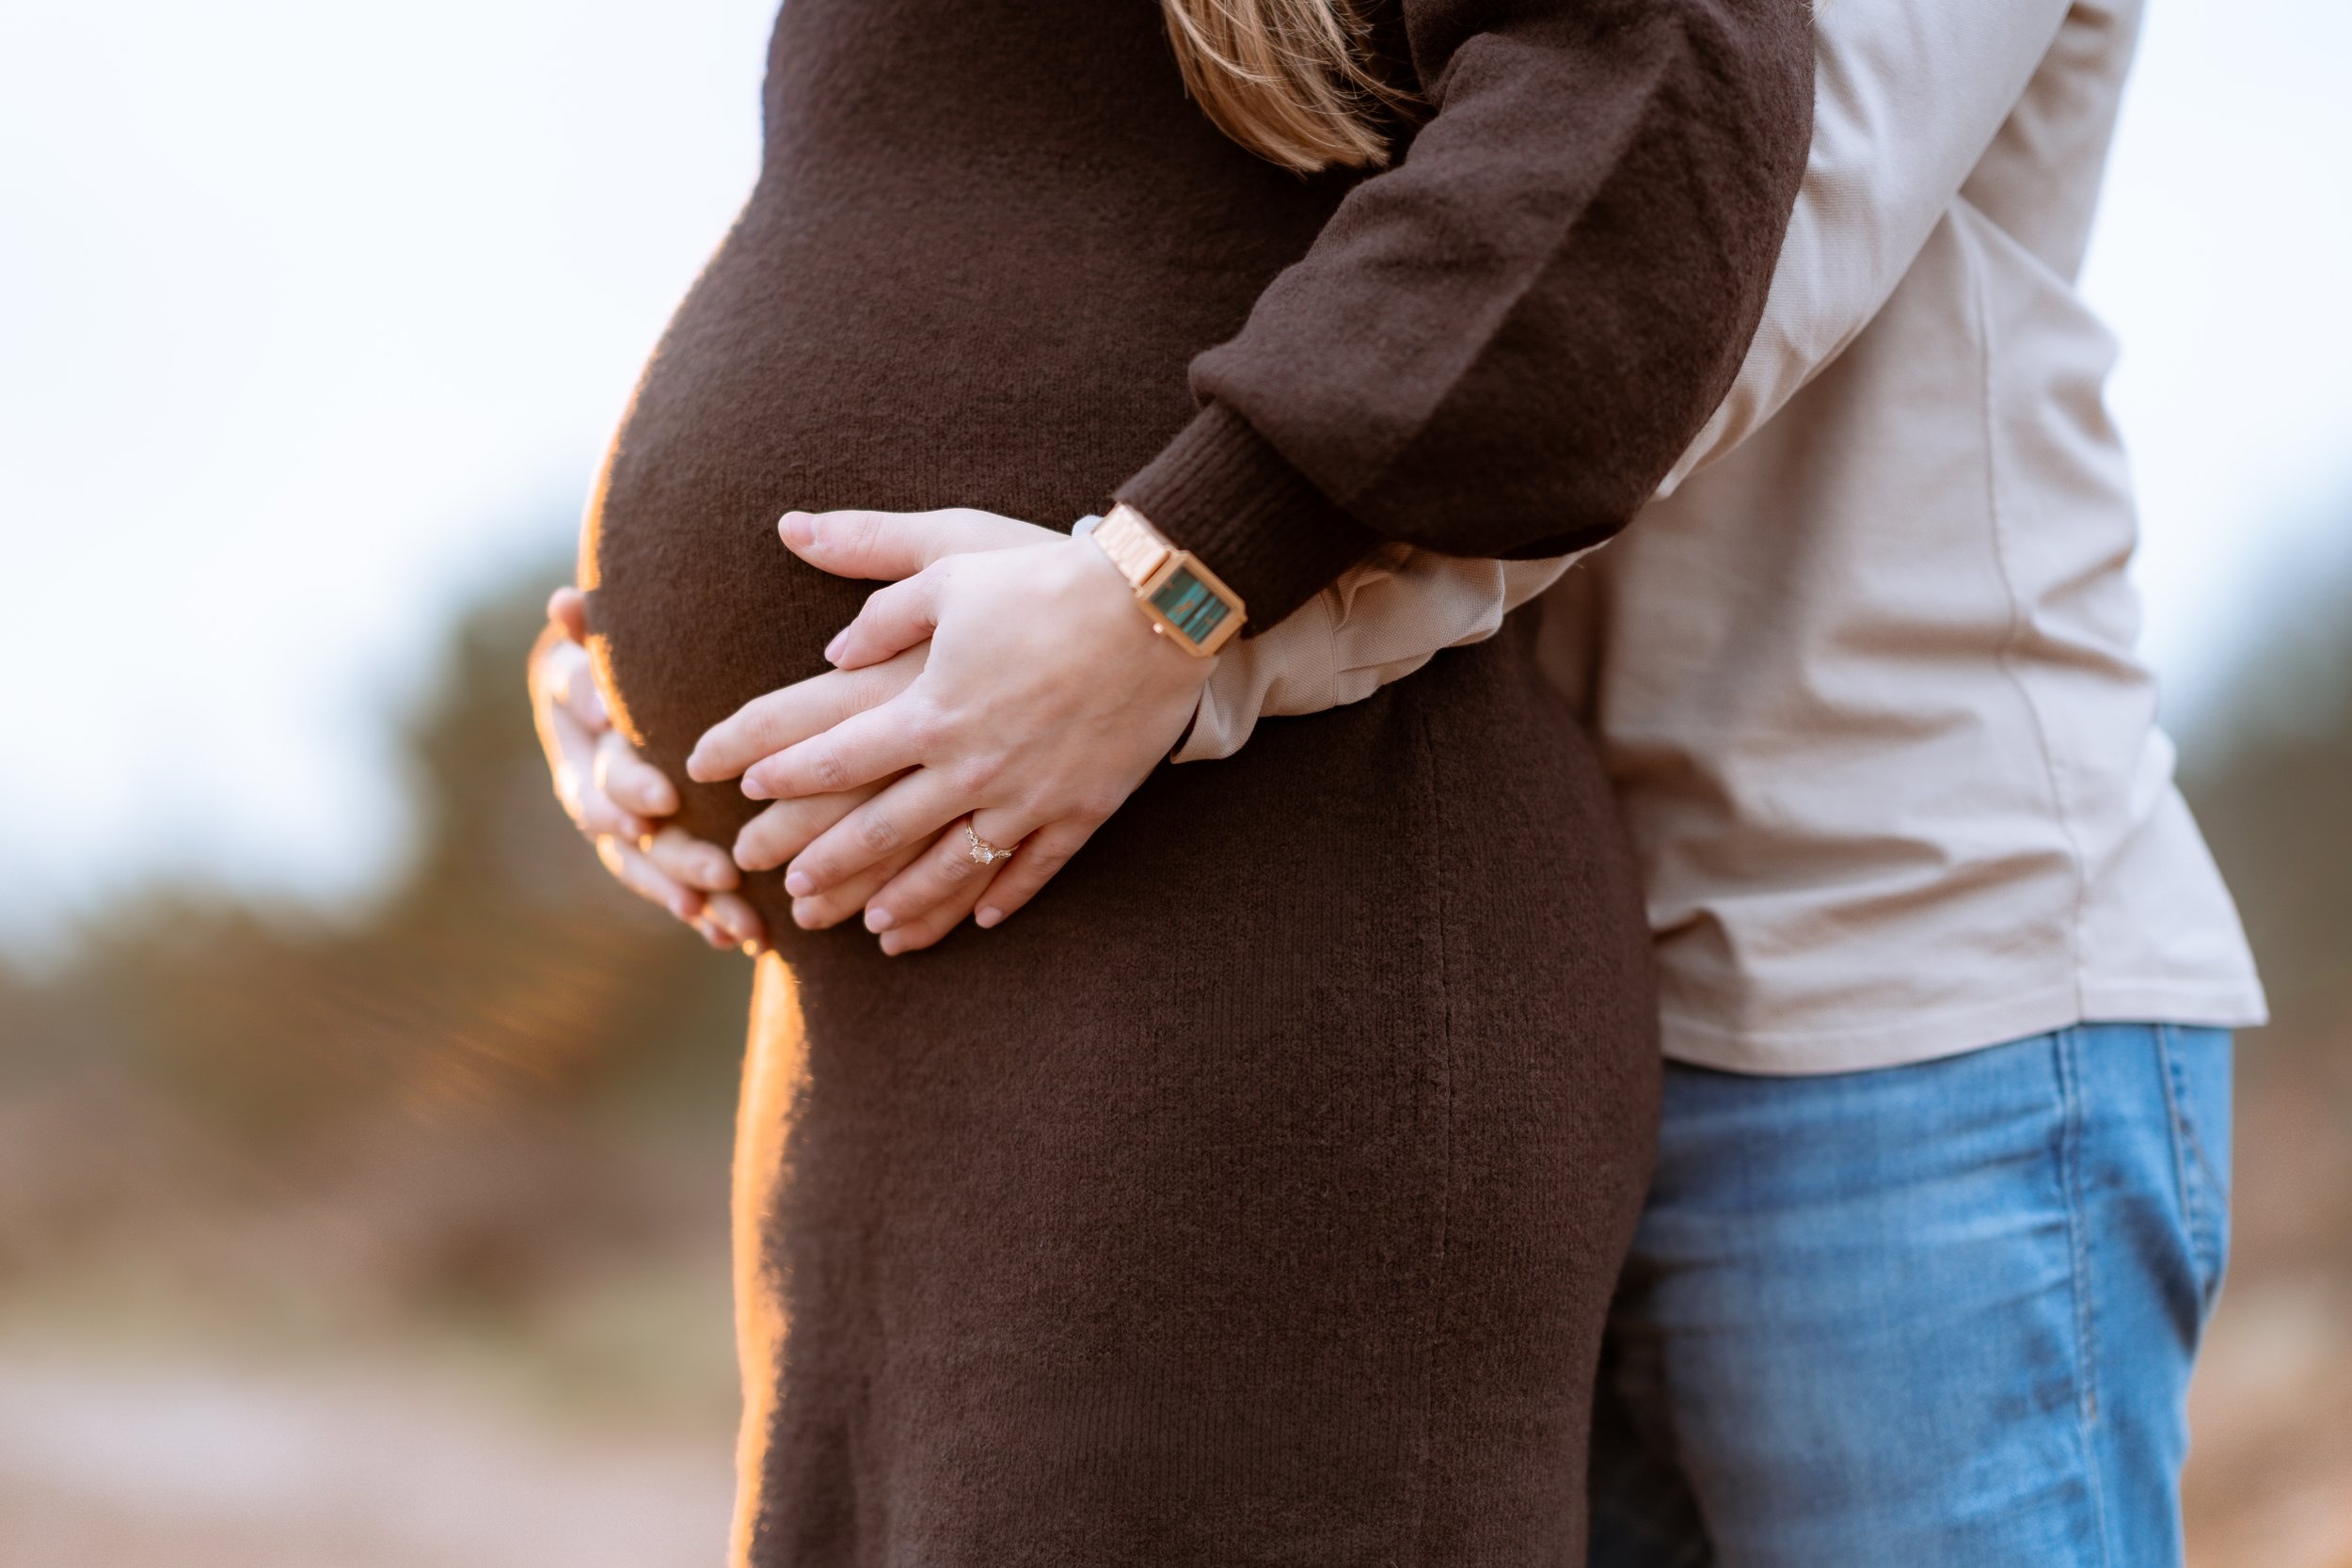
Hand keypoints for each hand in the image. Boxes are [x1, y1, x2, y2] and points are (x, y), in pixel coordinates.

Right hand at [530, 586, 764, 952]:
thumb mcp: (619, 631)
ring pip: (646, 866)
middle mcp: (589, 776)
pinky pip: (674, 890)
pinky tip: (741, 938)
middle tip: (722, 870)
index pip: (595, 764)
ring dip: (691, 894)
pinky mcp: (651, 851)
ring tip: (736, 919)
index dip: (625, 782)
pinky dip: (707, 914)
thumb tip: (565, 604)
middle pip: (624, 826)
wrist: (650, 673)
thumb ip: (596, 630)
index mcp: (576, 721)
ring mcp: (617, 820)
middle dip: (671, 852)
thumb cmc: (641, 638)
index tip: (664, 800)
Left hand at [688, 507, 1213, 952]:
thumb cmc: (1045, 577)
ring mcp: (1027, 796)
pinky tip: (978, 918)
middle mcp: (969, 766)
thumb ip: (880, 607)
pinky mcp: (1080, 809)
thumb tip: (830, 648)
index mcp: (927, 707)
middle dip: (827, 862)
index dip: (784, 777)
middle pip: (880, 830)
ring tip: (873, 927)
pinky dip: (1004, 897)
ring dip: (907, 901)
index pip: (834, 757)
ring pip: (953, 867)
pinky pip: (1034, 868)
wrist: (1156, 608)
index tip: (746, 794)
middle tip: (790, 889)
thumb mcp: (950, 564)